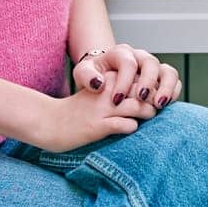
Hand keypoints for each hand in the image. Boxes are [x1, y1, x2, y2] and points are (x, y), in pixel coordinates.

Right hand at [33, 87, 151, 152]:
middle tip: (156, 109)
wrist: (50, 123)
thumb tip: (150, 96)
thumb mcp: (100, 93)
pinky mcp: (98, 126)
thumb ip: (121, 91)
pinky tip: (130, 127)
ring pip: (138, 106)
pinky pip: (125, 125)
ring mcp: (102, 108)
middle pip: (142, 91)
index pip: (140, 78)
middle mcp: (106, 90)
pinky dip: (132, 127)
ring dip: (148, 113)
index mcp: (107, 78)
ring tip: (148, 117)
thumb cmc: (80, 111)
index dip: (152, 88)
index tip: (155, 97)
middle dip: (154, 100)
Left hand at [73, 43, 182, 109]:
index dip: (124, 81)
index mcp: (121, 53)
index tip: (116, 100)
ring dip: (166, 87)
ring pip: (168, 71)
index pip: (128, 62)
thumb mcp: (82, 73)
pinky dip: (173, 92)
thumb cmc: (93, 76)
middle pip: (151, 63)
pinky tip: (164, 105)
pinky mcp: (162, 78)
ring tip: (158, 104)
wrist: (103, 76)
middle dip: (148, 82)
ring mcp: (153, 67)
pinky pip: (175, 81)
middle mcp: (140, 57)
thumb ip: (86, 76)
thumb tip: (99, 84)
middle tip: (141, 99)